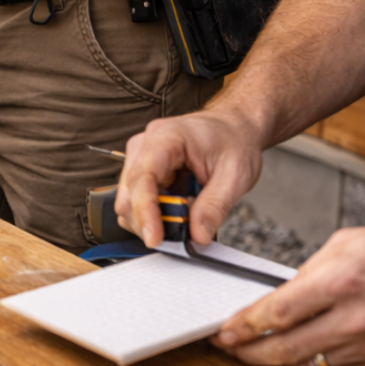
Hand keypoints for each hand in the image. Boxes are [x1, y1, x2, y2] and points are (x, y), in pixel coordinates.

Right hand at [115, 108, 265, 246]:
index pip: (143, 178)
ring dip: (152, 219)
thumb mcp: (235, 175)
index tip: (154, 238)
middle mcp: (144, 145)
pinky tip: (178, 211)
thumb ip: (215, 206)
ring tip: (186, 217)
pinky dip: (155, 215)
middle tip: (183, 233)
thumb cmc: (233, 141)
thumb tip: (198, 236)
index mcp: (166, 137)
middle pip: (129, 195)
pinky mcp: (143, 171)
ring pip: (128, 202)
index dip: (145, 211)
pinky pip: (138, 201)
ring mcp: (140, 158)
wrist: (233, 127)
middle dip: (150, 221)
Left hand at [214, 222, 364, 365]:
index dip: (245, 326)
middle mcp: (356, 319)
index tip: (224, 331)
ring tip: (259, 351)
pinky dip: (314, 365)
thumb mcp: (347, 243)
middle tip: (229, 348)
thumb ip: (309, 272)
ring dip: (278, 361)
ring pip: (309, 365)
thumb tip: (280, 296)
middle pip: (286, 348)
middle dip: (250, 352)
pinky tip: (301, 354)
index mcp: (342, 282)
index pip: (278, 312)